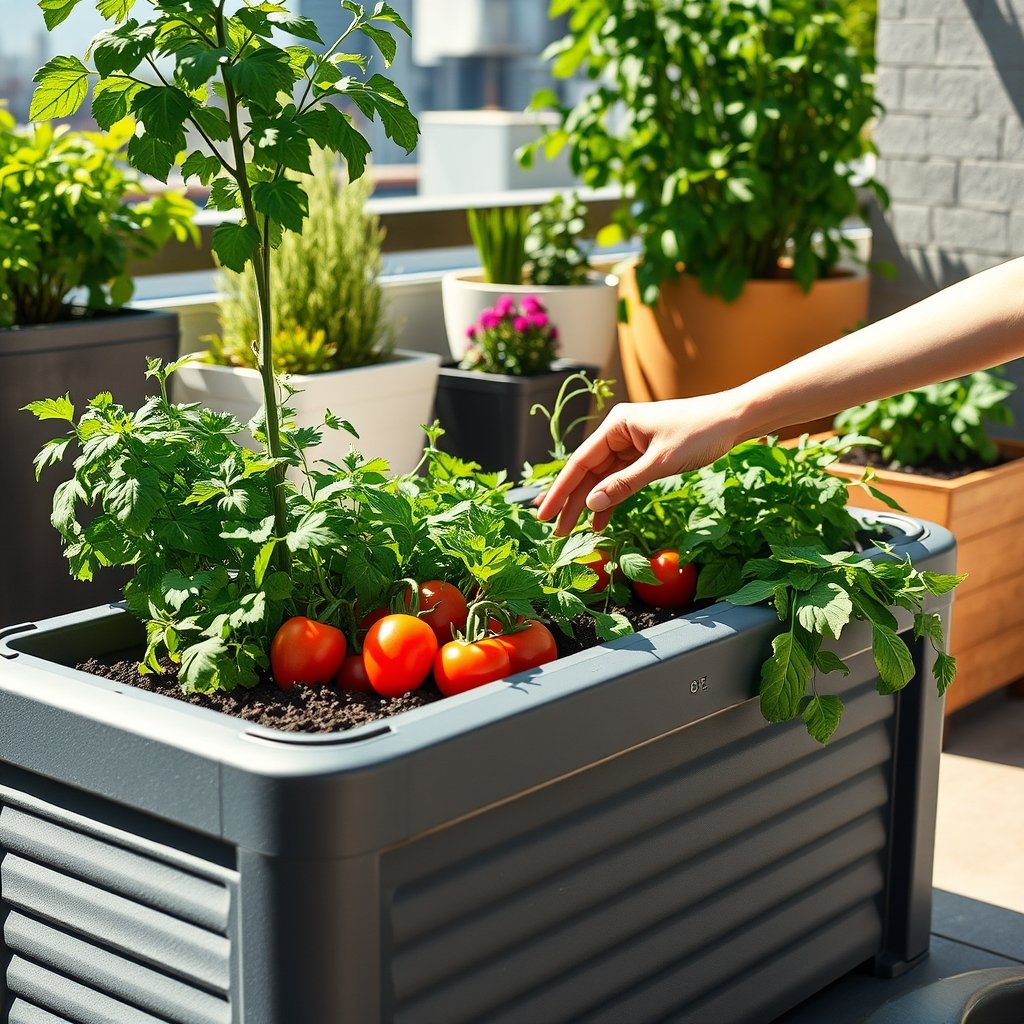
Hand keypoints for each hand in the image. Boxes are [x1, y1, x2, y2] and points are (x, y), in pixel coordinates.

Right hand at [536, 396, 745, 534]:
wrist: (734, 420)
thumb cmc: (699, 433)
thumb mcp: (660, 462)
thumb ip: (624, 484)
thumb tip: (591, 503)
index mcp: (616, 425)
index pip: (580, 462)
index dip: (561, 490)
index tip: (544, 514)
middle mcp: (618, 433)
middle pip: (588, 472)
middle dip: (571, 502)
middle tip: (555, 531)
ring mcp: (631, 444)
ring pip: (602, 479)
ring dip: (589, 504)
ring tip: (573, 532)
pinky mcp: (644, 455)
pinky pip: (621, 480)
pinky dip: (611, 499)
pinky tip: (600, 521)